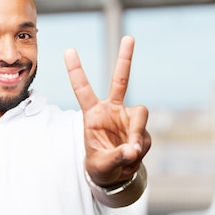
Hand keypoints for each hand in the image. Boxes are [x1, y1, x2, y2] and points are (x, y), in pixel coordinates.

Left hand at [64, 35, 150, 186]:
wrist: (116, 176)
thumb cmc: (101, 166)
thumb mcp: (102, 165)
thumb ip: (116, 157)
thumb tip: (133, 149)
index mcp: (93, 114)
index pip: (83, 89)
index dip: (76, 70)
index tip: (69, 50)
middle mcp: (112, 110)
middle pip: (121, 80)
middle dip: (125, 59)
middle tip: (129, 38)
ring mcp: (128, 118)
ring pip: (140, 113)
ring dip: (137, 132)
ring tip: (131, 151)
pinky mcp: (141, 129)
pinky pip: (144, 136)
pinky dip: (140, 148)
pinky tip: (132, 157)